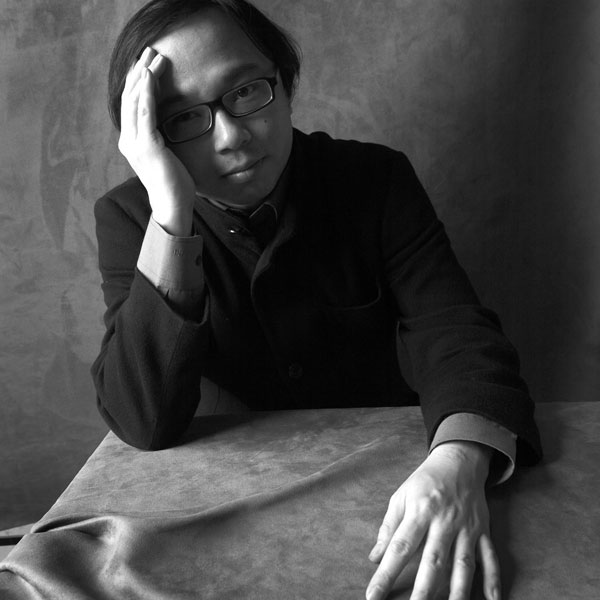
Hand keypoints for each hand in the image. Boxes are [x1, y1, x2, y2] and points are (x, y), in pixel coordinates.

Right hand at [118, 47, 195, 235]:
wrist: (172, 205)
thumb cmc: (173, 183)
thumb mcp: (165, 156)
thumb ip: (160, 140)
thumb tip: (166, 127)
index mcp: (131, 142)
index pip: (132, 105)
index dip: (137, 82)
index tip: (146, 64)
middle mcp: (128, 141)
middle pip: (130, 98)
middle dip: (139, 72)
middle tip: (149, 51)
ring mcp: (135, 143)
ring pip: (135, 101)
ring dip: (143, 76)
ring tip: (152, 57)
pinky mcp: (147, 146)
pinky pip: (144, 113)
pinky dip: (146, 93)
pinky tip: (150, 77)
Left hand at [366, 441, 499, 599]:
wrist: (459, 461)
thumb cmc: (425, 482)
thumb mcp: (401, 496)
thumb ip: (388, 528)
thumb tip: (375, 558)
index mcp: (419, 511)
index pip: (399, 547)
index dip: (386, 573)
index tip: (373, 595)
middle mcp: (444, 521)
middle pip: (433, 560)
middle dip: (422, 590)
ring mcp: (467, 527)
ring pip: (463, 564)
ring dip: (457, 591)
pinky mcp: (483, 531)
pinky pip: (490, 557)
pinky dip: (493, 580)